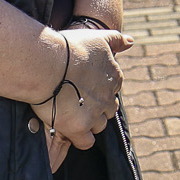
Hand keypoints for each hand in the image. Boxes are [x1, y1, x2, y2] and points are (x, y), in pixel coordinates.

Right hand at [28, 26, 132, 153]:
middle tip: (77, 102)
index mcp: (115, 76)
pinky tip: (70, 131)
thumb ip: (116, 39)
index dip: (97, 89)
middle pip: (109, 109)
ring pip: (99, 125)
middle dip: (97, 107)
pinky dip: (81, 139)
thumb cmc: (69, 47)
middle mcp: (108, 97)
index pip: (112, 89)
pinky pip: (86, 142)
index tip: (83, 86)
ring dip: (89, 123)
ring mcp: (95, 113)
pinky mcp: (79, 127)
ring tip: (71, 115)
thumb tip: (131, 42)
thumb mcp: (97, 38)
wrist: (48, 63)